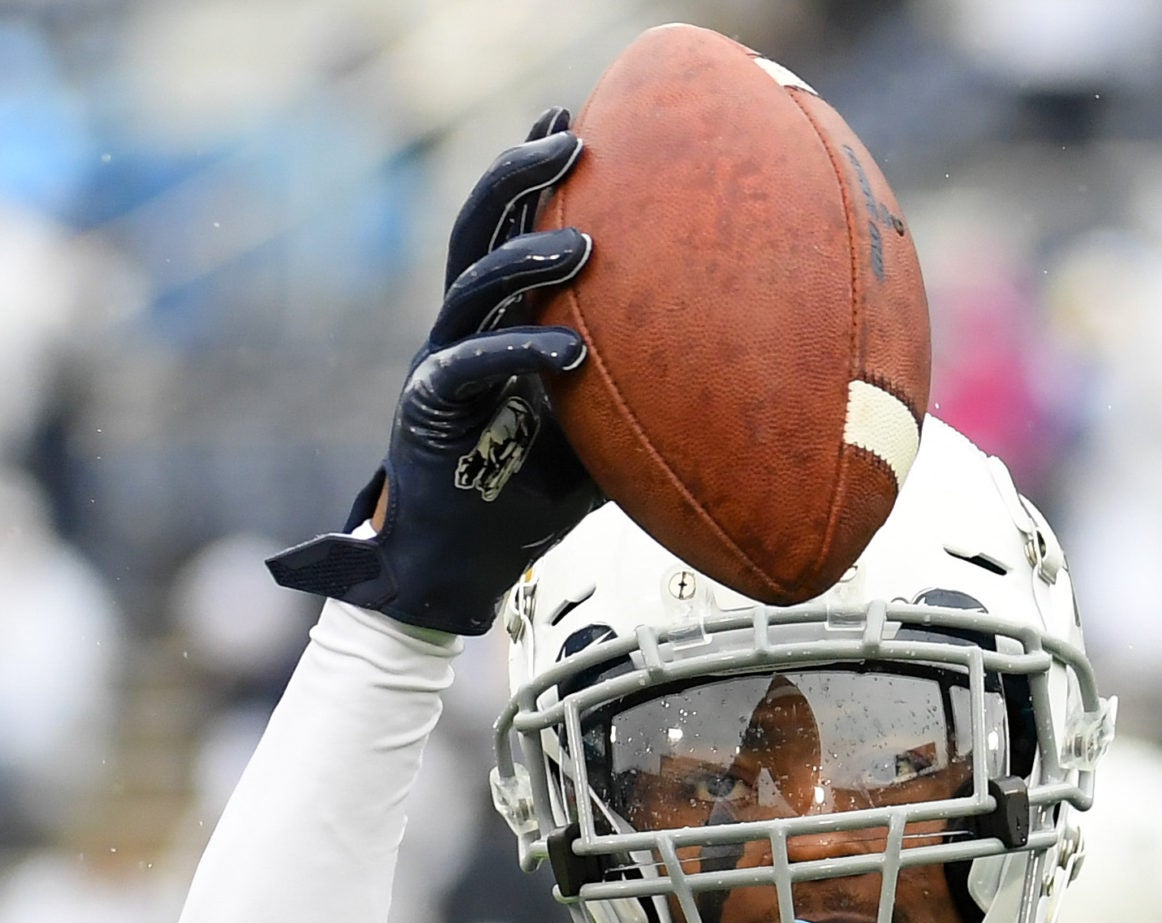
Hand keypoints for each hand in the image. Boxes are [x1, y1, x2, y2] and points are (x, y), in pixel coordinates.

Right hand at [268, 111, 602, 634]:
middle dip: (520, 174)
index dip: (536, 172)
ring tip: (583, 241)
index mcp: (497, 321)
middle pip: (479, 227)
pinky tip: (572, 350)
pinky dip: (522, 353)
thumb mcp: (604, 431)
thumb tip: (734, 376)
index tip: (576, 118)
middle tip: (572, 138)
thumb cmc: (531, 492)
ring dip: (526, 255)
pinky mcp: (427, 409)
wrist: (465, 565)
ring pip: (473, 284)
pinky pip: (472, 366)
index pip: (510, 227)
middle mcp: (464, 328)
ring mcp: (441, 363)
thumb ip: (640, 390)